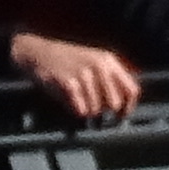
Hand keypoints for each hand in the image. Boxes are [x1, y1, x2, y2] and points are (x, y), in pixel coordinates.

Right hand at [10, 31, 138, 120]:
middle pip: (114, 103)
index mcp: (108, 61)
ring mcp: (83, 73)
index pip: (131, 90)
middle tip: (95, 112)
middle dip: (105, 112)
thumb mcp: (93, 62)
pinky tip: (72, 106)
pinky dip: (77, 112)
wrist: (37, 52)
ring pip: (96, 109)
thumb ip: (109, 78)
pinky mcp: (68, 82)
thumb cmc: (66, 62)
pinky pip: (81, 109)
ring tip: (78, 104)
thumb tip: (121, 106)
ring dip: (87, 112)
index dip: (127, 108)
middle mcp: (99, 66)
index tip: (119, 117)